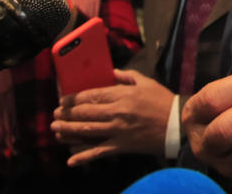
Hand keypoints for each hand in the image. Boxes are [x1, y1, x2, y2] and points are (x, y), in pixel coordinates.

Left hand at [51, 69, 174, 165]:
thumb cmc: (162, 101)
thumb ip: (128, 76)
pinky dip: (83, 156)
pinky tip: (70, 160)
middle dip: (66, 113)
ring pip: (86, 130)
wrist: (177, 125)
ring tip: (55, 129)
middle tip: (54, 114)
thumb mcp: (147, 83)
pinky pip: (98, 152)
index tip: (62, 100)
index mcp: (122, 95)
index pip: (92, 95)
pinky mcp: (121, 146)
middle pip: (85, 112)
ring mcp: (117, 130)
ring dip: (68, 130)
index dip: (74, 98)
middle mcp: (116, 112)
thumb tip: (112, 72)